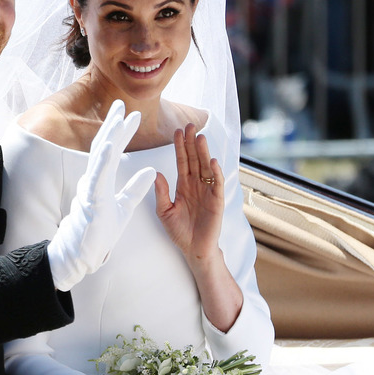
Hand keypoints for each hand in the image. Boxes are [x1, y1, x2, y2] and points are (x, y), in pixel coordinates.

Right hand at [47, 100, 155, 290]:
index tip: (132, 115)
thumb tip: (152, 171)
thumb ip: (136, 188)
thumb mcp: (124, 207)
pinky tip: (109, 145)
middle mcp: (93, 180)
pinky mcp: (91, 200)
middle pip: (103, 147)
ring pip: (100, 157)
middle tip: (121, 104)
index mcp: (101, 180)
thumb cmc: (99, 232)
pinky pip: (97, 176)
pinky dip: (103, 159)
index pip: (113, 151)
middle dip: (112, 125)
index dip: (121, 132)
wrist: (84, 254)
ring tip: (118, 118)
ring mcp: (90, 188)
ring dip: (109, 136)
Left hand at [154, 123, 224, 262]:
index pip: (182, 161)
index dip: (180, 146)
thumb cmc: (179, 231)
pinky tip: (212, 161)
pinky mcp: (217, 201)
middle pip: (194, 159)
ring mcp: (207, 191)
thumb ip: (161, 193)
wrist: (193, 249)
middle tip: (190, 125)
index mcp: (183, 185)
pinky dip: (215, 172)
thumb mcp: (164, 211)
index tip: (176, 131)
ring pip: (206, 167)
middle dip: (192, 143)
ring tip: (200, 137)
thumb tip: (156, 173)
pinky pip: (216, 184)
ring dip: (204, 153)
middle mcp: (196, 185)